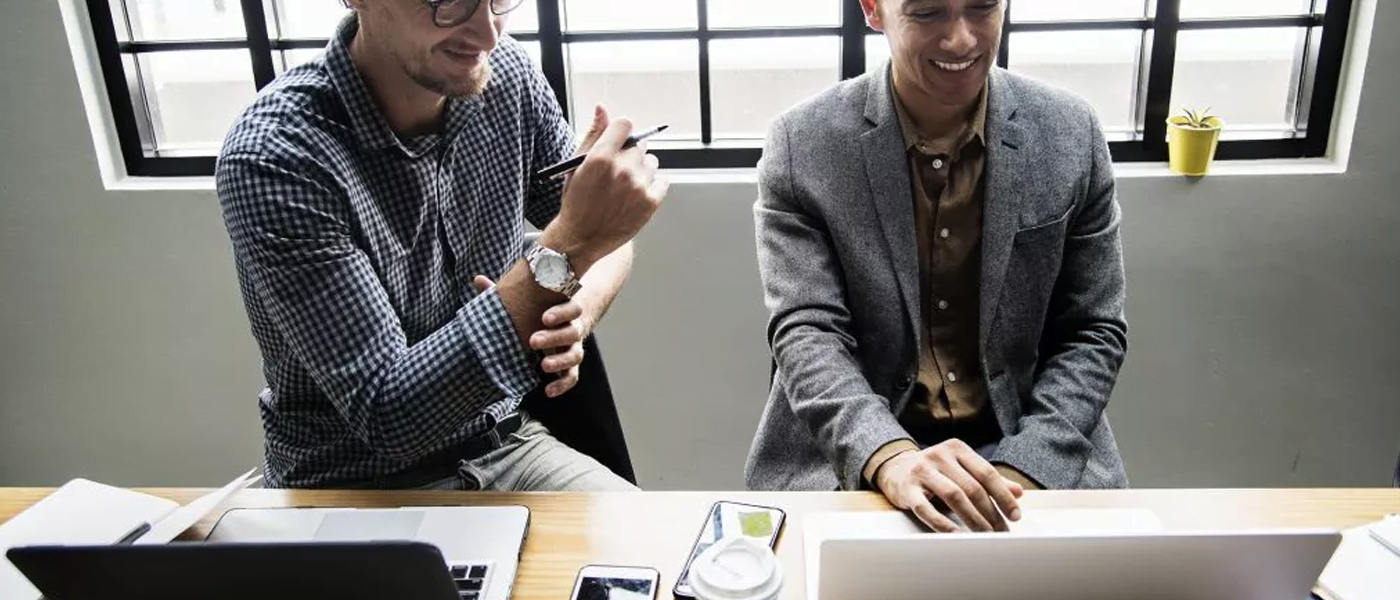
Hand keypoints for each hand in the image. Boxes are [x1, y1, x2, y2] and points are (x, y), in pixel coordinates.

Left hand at [475, 276, 588, 396]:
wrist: (560, 323)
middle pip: (573, 332)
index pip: (572, 309)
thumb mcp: (526, 301)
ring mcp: (573, 348)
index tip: (544, 317)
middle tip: (533, 341)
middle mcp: (573, 328)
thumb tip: (477, 279)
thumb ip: (503, 292)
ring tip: (543, 365)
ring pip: (575, 355)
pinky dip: (562, 385)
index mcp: (564, 310)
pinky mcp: (570, 366)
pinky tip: (548, 391)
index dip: (561, 313)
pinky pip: (572, 377)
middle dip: (554, 337)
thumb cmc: (538, 310)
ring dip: (560, 361)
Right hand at [542, 105, 667, 270]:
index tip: (618, 143)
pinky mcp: (650, 202)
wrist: (580, 239)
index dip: (621, 133)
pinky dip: (653, 187)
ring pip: (651, 163)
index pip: (625, 124)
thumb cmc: (576, 202)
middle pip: (639, 145)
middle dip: (629, 155)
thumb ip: (592, 134)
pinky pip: (662, 181)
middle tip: (617, 173)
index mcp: (601, 156)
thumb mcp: (576, 166)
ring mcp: (638, 186)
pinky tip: (636, 196)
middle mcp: (622, 169)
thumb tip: (602, 108)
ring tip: (625, 187)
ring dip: (641, 171)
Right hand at [875, 439, 1025, 532]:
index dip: (1003, 496)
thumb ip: (988, 480)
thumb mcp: (961, 470)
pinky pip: (927, 509)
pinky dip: (943, 524)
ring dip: (973, 519)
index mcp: (957, 449)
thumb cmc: (936, 472)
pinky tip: (956, 536)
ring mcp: (922, 471)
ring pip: (954, 496)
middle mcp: (939, 455)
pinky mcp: (907, 489)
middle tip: (1001, 532)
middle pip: (972, 487)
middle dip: (991, 513)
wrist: (895, 468)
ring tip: (985, 536)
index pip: (986, 473)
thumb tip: (1018, 493)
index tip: (1016, 516)